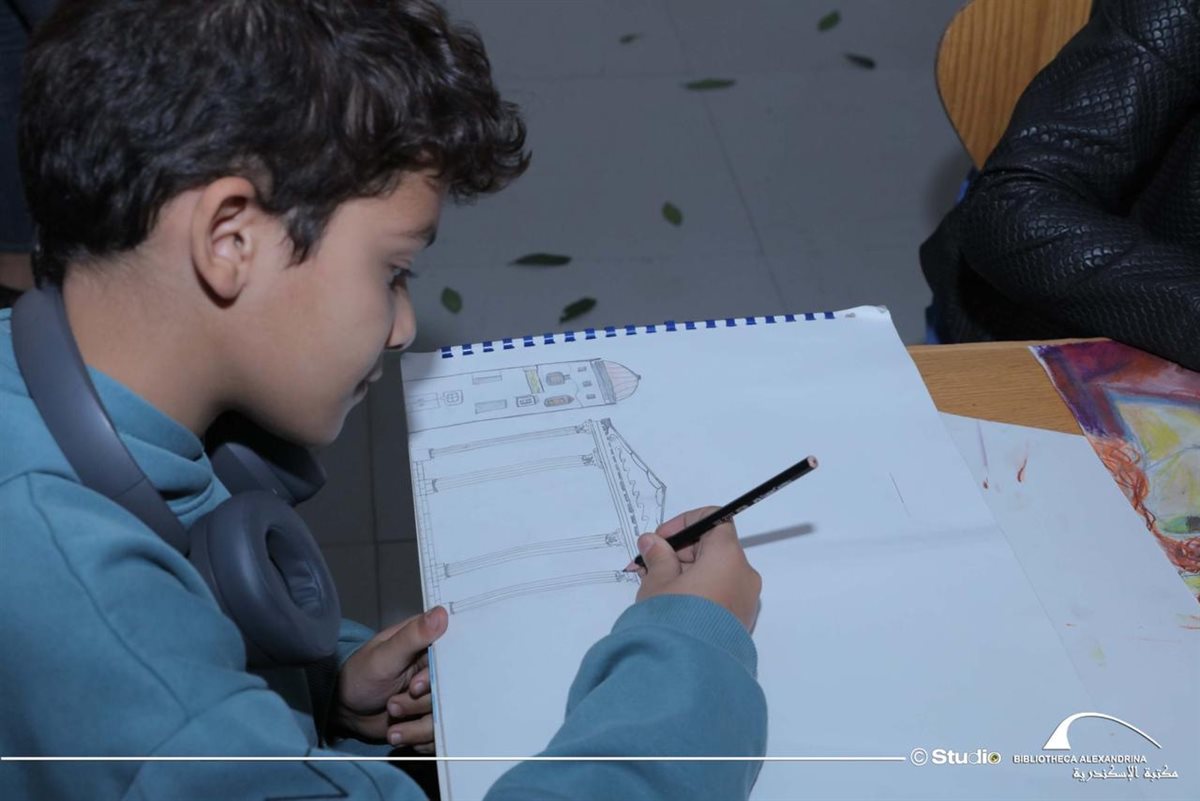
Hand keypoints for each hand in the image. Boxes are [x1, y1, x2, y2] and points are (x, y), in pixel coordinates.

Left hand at [329, 606, 447, 752]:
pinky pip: (437, 734)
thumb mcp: (384, 656)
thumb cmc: (360, 675)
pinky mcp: (430, 717)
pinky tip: (398, 732)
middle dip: (421, 703)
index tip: (415, 686)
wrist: (346, 710)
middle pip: (451, 690)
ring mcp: (434, 695)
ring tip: (390, 717)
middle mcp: (436, 669)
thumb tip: (441, 613)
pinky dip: (417, 737)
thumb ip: (412, 636)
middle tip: (393, 705)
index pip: (455, 655)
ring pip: (444, 715)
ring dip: (416, 723)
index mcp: (429, 644)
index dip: (440, 674)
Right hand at [632, 507, 761, 630]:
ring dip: (687, 573)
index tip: (661, 540)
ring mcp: (745, 600)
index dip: (685, 523)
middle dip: (680, 552)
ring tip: (655, 589)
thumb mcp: (658, 581)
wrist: (688, 671)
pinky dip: (698, 591)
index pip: (714, 520)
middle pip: (714, 547)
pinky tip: (672, 604)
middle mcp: (744, 575)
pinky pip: (719, 594)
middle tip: (650, 565)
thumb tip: (653, 542)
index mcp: (728, 557)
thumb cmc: (674, 618)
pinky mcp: (740, 621)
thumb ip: (657, 556)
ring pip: (715, 572)